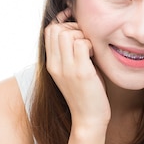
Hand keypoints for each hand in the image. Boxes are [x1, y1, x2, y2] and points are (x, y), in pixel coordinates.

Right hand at [45, 10, 110, 128]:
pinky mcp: (81, 73)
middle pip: (56, 29)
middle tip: (85, 41)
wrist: (88, 119)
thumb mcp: (72, 71)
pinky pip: (81, 44)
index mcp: (51, 64)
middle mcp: (55, 65)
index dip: (64, 24)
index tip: (78, 31)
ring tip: (90, 49)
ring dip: (81, 36)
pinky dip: (90, 44)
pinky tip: (94, 55)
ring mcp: (67, 69)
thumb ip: (71, 53)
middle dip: (73, 28)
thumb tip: (78, 31)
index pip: (49, 31)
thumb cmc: (86, 94)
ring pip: (66, 34)